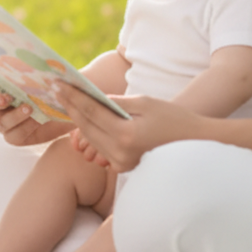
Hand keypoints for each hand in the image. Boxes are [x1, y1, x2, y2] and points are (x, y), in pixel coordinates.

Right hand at [0, 71, 70, 145]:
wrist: (74, 108)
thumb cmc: (59, 86)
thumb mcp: (51, 74)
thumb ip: (40, 68)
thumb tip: (37, 57)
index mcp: (4, 87)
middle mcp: (2, 105)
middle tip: (7, 97)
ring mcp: (9, 122)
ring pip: (1, 122)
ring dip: (14, 116)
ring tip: (29, 108)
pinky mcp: (19, 136)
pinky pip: (13, 136)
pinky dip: (23, 128)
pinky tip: (36, 121)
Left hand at [55, 84, 203, 172]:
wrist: (194, 144)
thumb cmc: (173, 118)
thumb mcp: (145, 103)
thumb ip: (117, 102)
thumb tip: (94, 97)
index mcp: (127, 135)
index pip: (91, 112)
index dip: (73, 97)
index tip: (58, 84)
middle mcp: (120, 153)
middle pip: (86, 127)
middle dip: (70, 106)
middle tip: (57, 89)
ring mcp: (121, 163)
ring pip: (90, 139)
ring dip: (78, 120)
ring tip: (67, 100)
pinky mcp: (123, 167)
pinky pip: (100, 148)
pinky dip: (91, 133)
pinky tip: (83, 119)